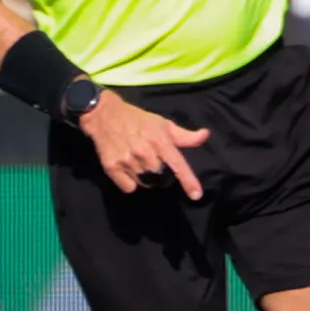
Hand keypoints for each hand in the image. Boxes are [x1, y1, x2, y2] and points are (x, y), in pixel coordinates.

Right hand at [79, 90, 212, 199]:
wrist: (104, 115)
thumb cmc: (138, 120)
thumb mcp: (163, 124)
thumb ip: (184, 135)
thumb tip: (205, 135)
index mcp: (160, 141)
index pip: (178, 165)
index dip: (188, 181)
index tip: (196, 195)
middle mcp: (144, 153)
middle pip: (162, 178)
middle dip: (163, 175)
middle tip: (155, 163)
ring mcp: (127, 161)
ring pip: (145, 183)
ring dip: (146, 178)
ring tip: (140, 163)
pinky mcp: (111, 167)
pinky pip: (129, 187)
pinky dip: (130, 182)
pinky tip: (128, 168)